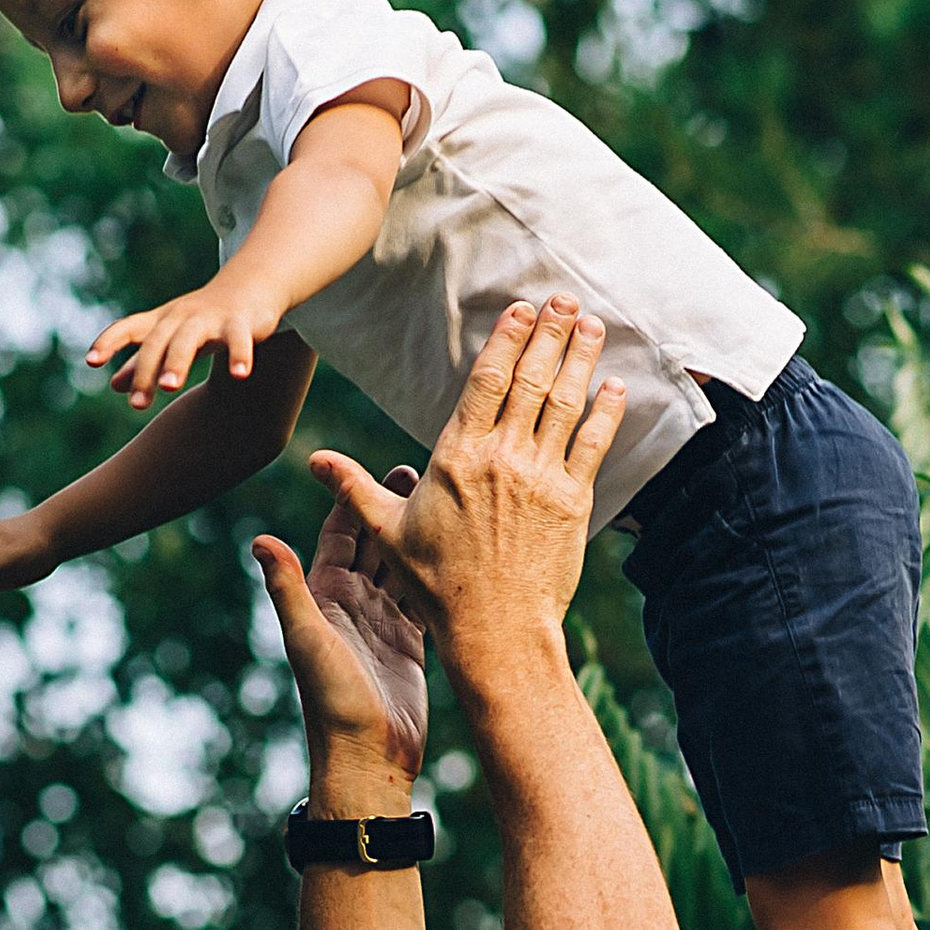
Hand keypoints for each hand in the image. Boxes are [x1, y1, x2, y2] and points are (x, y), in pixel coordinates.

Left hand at [89, 283, 282, 408]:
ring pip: (189, 338)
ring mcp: (210, 319)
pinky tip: (239, 376)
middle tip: (138, 405)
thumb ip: (143, 362)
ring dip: (178, 361)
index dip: (108, 342)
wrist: (250, 286)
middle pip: (157, 342)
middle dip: (146, 371)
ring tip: (169, 387)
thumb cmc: (201, 320)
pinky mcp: (241, 322)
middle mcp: (181, 317)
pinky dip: (239, 355)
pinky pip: (239, 339)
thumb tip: (114, 386)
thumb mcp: (170, 338)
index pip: (128, 328)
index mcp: (161, 322)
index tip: (91, 362)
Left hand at [252, 468, 428, 794]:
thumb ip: (288, 590)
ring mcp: (382, 623)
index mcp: (325, 596)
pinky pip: (424, 597)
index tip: (381, 465)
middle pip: (375, 543)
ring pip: (402, 566)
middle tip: (424, 473)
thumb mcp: (308, 642)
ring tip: (445, 504)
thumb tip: (259, 539)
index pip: (343, 533)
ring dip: (418, 536)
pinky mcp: (411, 644)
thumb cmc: (333, 705)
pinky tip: (460, 552)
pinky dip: (437, 574)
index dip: (358, 498)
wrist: (367, 760)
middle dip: (394, 508)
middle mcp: (352, 604)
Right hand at [307, 296, 622, 677]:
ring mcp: (542, 478)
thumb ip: (354, 488)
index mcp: (457, 457)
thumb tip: (313, 461)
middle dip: (550, 333)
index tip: (520, 309)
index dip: (505, 339)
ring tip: (593, 324)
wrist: (494, 630)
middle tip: (565, 299)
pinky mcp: (573, 502)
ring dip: (581, 358)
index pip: (486, 381)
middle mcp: (502, 459)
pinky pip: (593, 445)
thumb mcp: (388, 533)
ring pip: (565, 403)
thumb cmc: (437, 586)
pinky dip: (607, 412)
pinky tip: (616, 385)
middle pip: (530, 380)